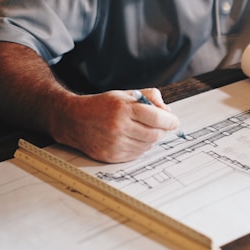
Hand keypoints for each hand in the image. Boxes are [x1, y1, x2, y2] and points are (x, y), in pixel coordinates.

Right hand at [51, 88, 180, 162]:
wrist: (74, 120)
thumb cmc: (102, 105)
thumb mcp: (125, 94)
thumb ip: (149, 97)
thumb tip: (168, 111)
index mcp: (123, 108)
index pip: (157, 118)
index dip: (170, 121)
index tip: (174, 122)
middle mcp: (119, 127)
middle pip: (155, 134)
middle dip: (162, 130)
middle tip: (160, 126)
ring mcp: (115, 143)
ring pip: (147, 146)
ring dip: (150, 139)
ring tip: (141, 130)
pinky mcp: (112, 156)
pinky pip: (137, 154)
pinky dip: (140, 147)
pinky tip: (132, 138)